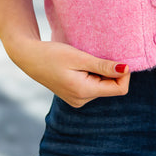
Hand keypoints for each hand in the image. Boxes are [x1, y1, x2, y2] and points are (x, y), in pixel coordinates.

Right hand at [7, 37, 130, 106]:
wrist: (29, 57)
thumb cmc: (52, 54)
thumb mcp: (79, 57)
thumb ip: (103, 66)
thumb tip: (126, 69)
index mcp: (84, 92)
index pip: (119, 89)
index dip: (124, 74)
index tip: (117, 57)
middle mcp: (81, 101)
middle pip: (111, 88)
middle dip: (109, 71)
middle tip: (94, 55)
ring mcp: (77, 100)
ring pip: (102, 86)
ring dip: (100, 72)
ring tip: (83, 60)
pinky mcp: (74, 95)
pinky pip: (93, 86)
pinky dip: (92, 75)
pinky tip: (80, 65)